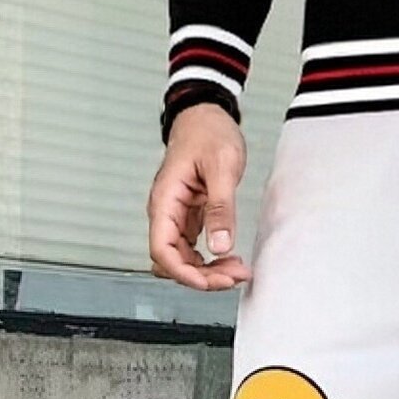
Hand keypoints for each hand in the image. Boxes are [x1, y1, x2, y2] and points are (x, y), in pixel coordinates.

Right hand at [148, 103, 251, 288]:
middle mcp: (166, 211)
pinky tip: (229, 258)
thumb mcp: (221, 167)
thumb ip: (221, 209)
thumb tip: (220, 246)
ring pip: (183, 257)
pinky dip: (210, 259)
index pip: (161, 249)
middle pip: (173, 259)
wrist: (205, 116)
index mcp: (165, 200)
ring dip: (207, 270)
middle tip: (234, 276)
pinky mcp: (189, 216)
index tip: (209, 282)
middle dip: (201, 275)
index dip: (183, 273)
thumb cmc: (208, 133)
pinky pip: (193, 247)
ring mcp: (177, 215)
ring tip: (237, 270)